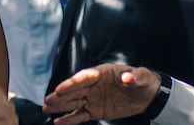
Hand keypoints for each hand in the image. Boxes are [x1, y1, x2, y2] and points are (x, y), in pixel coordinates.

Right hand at [43, 63, 159, 124]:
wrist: (146, 96)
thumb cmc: (143, 82)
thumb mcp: (142, 78)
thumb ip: (134, 77)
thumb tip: (126, 78)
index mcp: (101, 73)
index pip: (84, 77)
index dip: (72, 83)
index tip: (61, 88)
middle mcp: (93, 85)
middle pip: (74, 90)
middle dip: (61, 95)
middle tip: (48, 100)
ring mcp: (92, 98)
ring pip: (73, 102)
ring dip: (60, 105)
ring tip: (46, 108)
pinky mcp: (95, 111)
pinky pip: (80, 115)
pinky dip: (69, 119)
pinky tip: (58, 122)